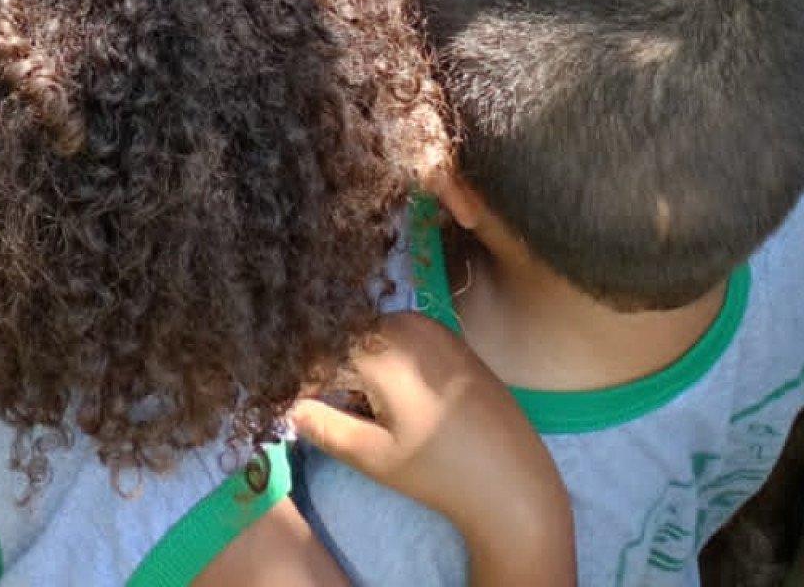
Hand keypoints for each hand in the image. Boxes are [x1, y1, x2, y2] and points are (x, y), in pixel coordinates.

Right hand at [293, 313, 573, 582]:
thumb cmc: (440, 472)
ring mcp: (432, 325)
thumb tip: (288, 406)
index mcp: (382, 346)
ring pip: (373, 337)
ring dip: (357, 364)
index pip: (320, 353)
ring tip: (363, 409)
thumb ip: (324, 426)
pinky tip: (394, 399)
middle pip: (346, 338)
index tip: (290, 403)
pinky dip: (385, 360)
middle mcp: (406, 322)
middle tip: (326, 409)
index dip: (301, 380)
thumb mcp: (374, 456)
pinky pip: (401, 338)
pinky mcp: (451, 336)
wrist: (514, 481)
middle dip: (330, 369)